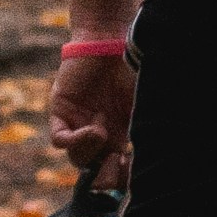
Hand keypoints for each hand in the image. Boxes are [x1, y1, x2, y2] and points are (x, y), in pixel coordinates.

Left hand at [47, 50, 134, 171]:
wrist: (113, 39)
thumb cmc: (134, 68)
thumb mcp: (145, 104)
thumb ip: (145, 132)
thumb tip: (156, 159)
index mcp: (119, 134)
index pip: (115, 169)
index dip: (121, 177)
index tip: (130, 169)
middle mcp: (98, 132)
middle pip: (94, 170)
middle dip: (104, 175)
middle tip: (114, 163)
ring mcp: (79, 123)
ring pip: (77, 158)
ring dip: (91, 151)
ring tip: (103, 132)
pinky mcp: (62, 111)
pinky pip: (60, 139)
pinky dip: (74, 141)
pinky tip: (93, 129)